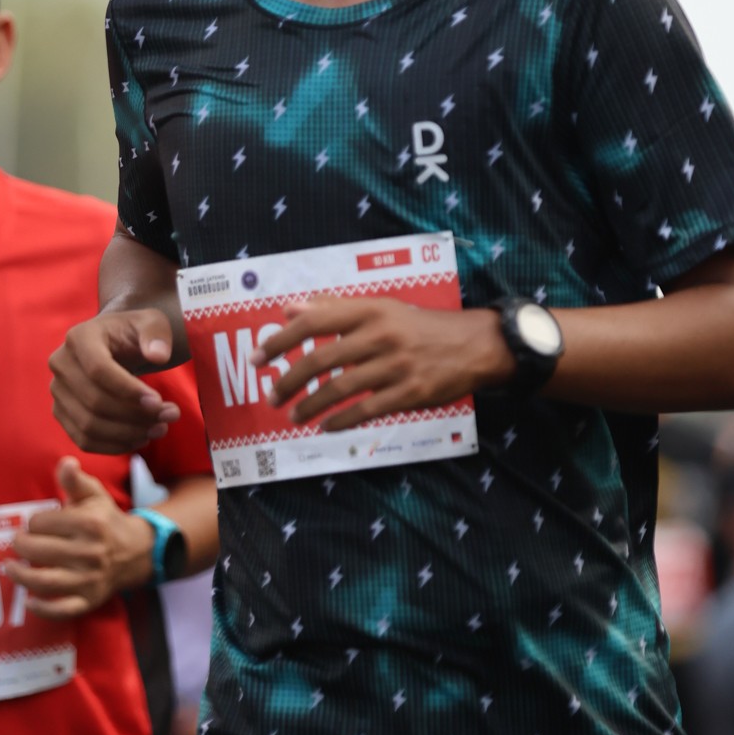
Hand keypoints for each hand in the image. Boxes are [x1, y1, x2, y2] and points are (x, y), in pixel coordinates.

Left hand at [4, 456, 152, 618]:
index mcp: (90, 524)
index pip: (43, 523)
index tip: (37, 524)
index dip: (34, 522)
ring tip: (9, 567)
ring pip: (45, 581)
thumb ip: (75, 480)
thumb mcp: (94, 495)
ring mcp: (90, 579)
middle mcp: (90, 552)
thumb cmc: (106, 520)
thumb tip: (65, 461)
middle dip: (20, 545)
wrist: (136, 552)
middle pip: (40, 551)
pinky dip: (43, 609)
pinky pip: (63, 610)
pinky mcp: (90, 600)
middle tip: (17, 543)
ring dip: (21, 576)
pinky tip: (28, 602)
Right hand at [49, 308, 179, 455]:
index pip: (99, 369)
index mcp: (79, 337)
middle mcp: (61, 363)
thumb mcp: (152, 323)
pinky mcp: (61, 413)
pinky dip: (113, 446)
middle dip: (135, 415)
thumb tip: (158, 356)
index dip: (128, 390)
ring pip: (88, 425)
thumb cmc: (135, 332)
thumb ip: (156, 335)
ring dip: (127, 434)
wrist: (116, 343)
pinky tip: (140, 439)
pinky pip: (83, 439)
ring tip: (160, 429)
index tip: (159, 402)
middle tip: (169, 416)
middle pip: (94, 401)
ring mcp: (58, 391)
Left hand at [256, 298, 514, 432]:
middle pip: (321, 359)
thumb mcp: (382, 307)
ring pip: (340, 389)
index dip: (281, 340)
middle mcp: (381, 335)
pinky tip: (325, 426)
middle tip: (271, 395)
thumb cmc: (421, 326)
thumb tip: (289, 310)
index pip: (314, 321)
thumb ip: (335, 308)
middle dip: (289, 380)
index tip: (258, 358)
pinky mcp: (410, 393)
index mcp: (371, 310)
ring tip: (293, 416)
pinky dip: (340, 421)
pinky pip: (366, 410)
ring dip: (310, 405)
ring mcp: (396, 366)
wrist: (475, 345)